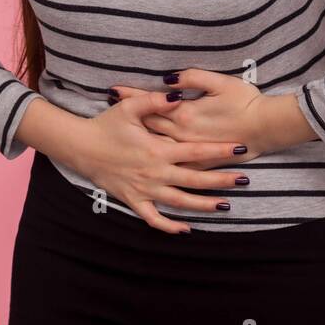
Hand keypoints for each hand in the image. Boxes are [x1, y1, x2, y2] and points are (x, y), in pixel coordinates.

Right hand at [68, 90, 250, 234]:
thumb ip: (155, 101)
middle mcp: (154, 172)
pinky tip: (186, 229)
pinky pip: (153, 218)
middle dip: (221, 180)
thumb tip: (178, 95)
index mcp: (156, 149)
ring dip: (203, 205)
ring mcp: (144, 189)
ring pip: (180, 202)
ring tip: (225, 205)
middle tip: (244, 179)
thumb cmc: (105, 125)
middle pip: (195, 179)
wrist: (80, 147)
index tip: (239, 148)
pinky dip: (169, 226)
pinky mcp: (133, 200)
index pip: (195, 151)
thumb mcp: (128, 108)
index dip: (219, 150)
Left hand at [108, 68, 289, 170]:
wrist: (267, 127)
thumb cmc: (245, 101)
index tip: (113, 91)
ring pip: (158, 147)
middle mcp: (182, 136)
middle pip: (149, 126)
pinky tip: (149, 168)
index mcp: (185, 114)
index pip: (151, 103)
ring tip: (118, 141)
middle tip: (108, 114)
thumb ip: (191, 79)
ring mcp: (191, 152)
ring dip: (138, 142)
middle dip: (128, 119)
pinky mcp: (202, 164)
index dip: (131, 96)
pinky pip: (176, 168)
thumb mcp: (219, 82)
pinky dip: (160, 164)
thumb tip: (167, 79)